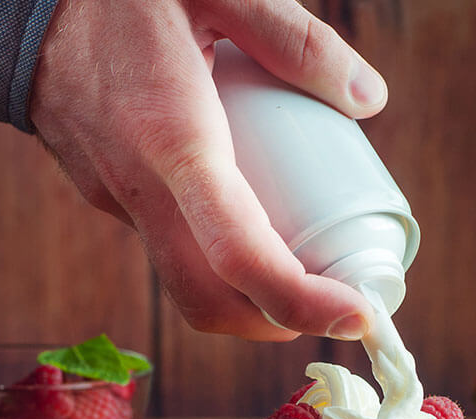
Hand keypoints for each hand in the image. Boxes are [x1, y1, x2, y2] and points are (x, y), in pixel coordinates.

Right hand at [29, 0, 387, 340]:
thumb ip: (296, 38)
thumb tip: (370, 98)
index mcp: (173, 141)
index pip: (241, 257)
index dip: (303, 302)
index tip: (359, 315)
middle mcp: (139, 188)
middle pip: (212, 302)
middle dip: (282, 322)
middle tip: (341, 307)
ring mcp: (116, 199)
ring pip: (186, 283)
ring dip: (249, 298)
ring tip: (309, 269)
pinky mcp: (106, 195)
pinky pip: (167, 246)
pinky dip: (217, 259)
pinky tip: (255, 216)